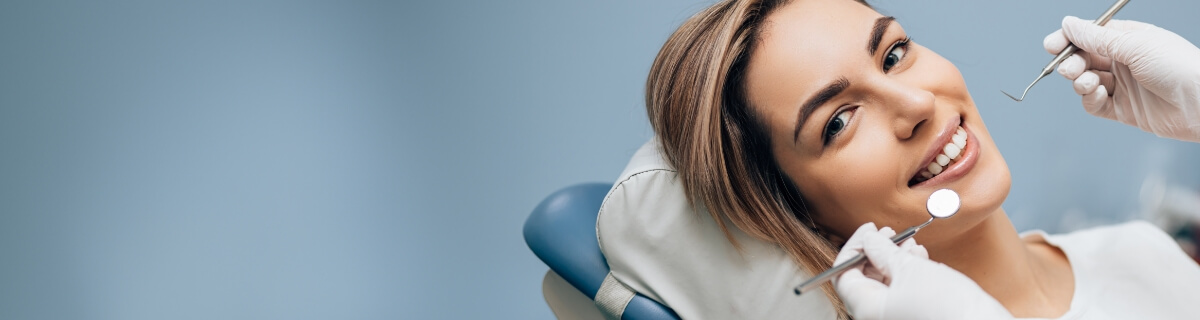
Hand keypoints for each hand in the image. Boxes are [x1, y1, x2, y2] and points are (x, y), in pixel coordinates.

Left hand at [833, 223, 1012, 319]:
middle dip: (876, 251)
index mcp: (866, 309)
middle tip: (889, 232)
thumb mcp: (911, 269)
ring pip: (885, 284)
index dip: (854, 247)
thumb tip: (869, 239)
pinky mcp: (913, 316)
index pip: (843, 274)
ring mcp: (895, 317)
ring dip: (895, 259)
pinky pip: (901, 293)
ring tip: (911, 244)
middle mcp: (876, 317)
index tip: (868, 229)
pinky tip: (921, 259)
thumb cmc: (948, 306)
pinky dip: (908, 273)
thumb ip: (883, 251)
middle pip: (863, 278)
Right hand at [1045, 16, 1199, 141]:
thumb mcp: (1135, 44)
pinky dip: (1088, 98)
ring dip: (1080, 80)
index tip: (1052, 45)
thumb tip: (1069, 24)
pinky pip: (1094, 104)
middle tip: (1068, 68)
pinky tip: (1095, 94)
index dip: (1069, 39)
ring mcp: (1123, 86)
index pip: (1090, 35)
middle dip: (1071, 62)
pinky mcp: (1122, 110)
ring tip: (1087, 81)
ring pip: (1086, 81)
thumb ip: (1097, 38)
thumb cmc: (1179, 67)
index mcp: (1129, 40)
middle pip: (1084, 59)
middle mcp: (1124, 62)